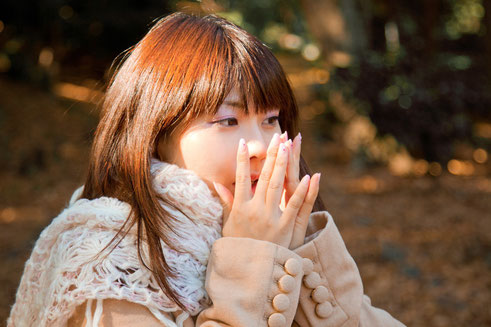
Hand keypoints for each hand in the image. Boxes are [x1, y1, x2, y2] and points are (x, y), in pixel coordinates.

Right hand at [213, 133, 319, 248]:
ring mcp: (270, 218)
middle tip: (276, 137)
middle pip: (263, 177)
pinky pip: (293, 206)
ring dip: (283, 165)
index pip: (240, 178)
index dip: (242, 160)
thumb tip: (216, 182)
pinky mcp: (284, 228)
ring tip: (287, 146)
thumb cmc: (238, 246)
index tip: (242, 143)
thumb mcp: (229, 224)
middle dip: (270, 156)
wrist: (248, 272)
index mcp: (240, 208)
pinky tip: (308, 176)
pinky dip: (301, 192)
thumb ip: (227, 202)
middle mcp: (254, 210)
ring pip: (277, 186)